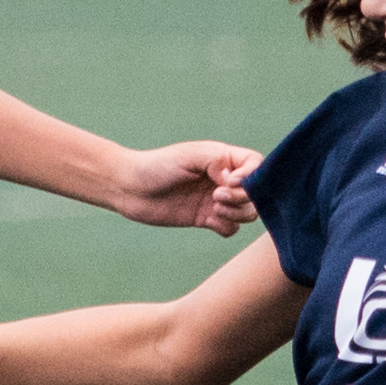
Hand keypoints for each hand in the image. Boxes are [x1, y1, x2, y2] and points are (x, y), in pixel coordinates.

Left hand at [110, 141, 262, 236]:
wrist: (130, 188)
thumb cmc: (157, 166)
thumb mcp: (190, 156)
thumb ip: (218, 162)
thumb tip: (235, 180)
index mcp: (222, 159)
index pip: (255, 166)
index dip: (251, 177)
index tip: (231, 181)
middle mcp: (222, 180)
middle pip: (255, 194)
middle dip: (242, 198)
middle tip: (216, 196)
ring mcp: (214, 201)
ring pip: (246, 213)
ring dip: (236, 214)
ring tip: (214, 208)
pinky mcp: (204, 219)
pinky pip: (229, 228)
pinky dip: (225, 227)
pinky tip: (207, 221)